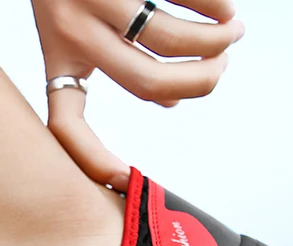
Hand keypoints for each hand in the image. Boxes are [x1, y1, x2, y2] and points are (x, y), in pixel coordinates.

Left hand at [31, 0, 243, 189]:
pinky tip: (225, 7)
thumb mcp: (74, 27)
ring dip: (216, 40)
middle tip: (220, 71)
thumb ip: (114, 64)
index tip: (123, 181)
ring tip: (233, 34)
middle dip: (197, 83)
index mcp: (59, 53)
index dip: (90, 157)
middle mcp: (74, 28)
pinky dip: (216, 4)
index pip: (63, 121)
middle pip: (148, 81)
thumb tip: (170, 104)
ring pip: (173, 37)